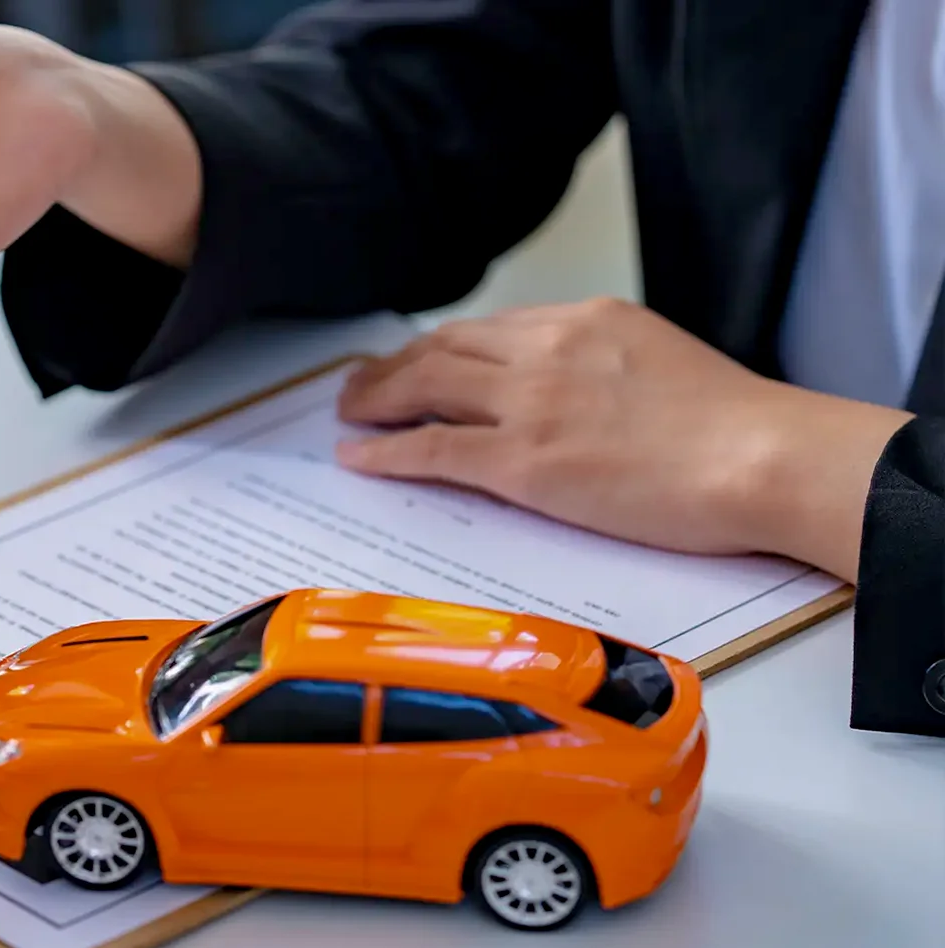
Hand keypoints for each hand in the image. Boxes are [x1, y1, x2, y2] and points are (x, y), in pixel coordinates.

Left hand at [333, 298, 912, 581]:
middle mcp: (547, 349)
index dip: (441, 348)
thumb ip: (603, 365)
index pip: (489, 329)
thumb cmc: (737, 427)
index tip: (418, 362)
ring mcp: (530, 403)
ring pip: (426, 388)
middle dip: (393, 368)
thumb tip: (574, 391)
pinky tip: (359, 456)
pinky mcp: (522, 461)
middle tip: (362, 386)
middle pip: (443, 349)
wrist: (763, 457)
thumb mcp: (659, 361)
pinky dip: (386, 450)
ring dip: (377, 400)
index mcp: (585, 320)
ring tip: (350, 414)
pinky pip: (432, 449)